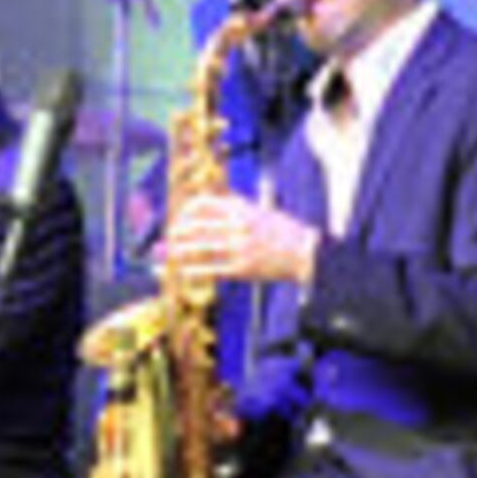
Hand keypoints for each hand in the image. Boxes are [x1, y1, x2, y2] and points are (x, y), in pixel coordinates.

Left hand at [161, 191, 318, 286]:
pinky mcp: (243, 269)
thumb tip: (209, 205)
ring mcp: (239, 248)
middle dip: (179, 232)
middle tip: (171, 237)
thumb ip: (236, 207)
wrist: (304, 252)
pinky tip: (185, 272)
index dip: (187, 211)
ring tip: (173, 253)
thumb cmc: (282, 230)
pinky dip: (195, 271)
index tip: (181, 217)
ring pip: (201, 249)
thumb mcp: (259, 210)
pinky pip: (212, 270)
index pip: (203, 205)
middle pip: (197, 227)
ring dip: (182, 251)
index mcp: (241, 209)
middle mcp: (238, 226)